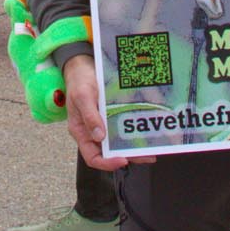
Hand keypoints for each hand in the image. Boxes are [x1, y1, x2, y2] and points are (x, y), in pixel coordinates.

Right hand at [63, 55, 155, 170]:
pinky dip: (133, 131)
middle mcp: (93, 132)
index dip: (107, 163)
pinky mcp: (112, 116)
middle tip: (146, 156)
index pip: (93, 157)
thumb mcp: (82, 97)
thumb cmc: (79, 82)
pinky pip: (122, 127)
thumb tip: (99, 136)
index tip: (122, 160)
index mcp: (82, 132)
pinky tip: (145, 131)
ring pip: (118, 142)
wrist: (83, 67)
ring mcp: (103, 124)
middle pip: (110, 152)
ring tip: (150, 148)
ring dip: (134, 147)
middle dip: (128, 156)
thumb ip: (89, 117)